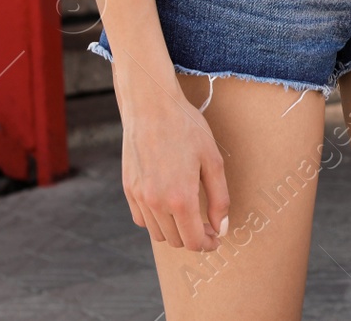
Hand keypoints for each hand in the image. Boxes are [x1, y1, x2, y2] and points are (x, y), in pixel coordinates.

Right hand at [118, 77, 229, 252]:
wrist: (151, 107)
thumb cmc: (186, 128)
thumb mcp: (213, 161)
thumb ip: (219, 199)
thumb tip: (221, 228)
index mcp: (180, 198)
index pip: (194, 241)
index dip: (208, 244)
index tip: (217, 238)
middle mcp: (156, 203)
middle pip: (176, 241)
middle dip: (194, 238)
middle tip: (208, 225)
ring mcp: (139, 197)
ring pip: (157, 233)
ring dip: (175, 232)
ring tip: (190, 216)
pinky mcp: (128, 189)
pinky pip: (142, 219)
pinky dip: (156, 221)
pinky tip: (169, 206)